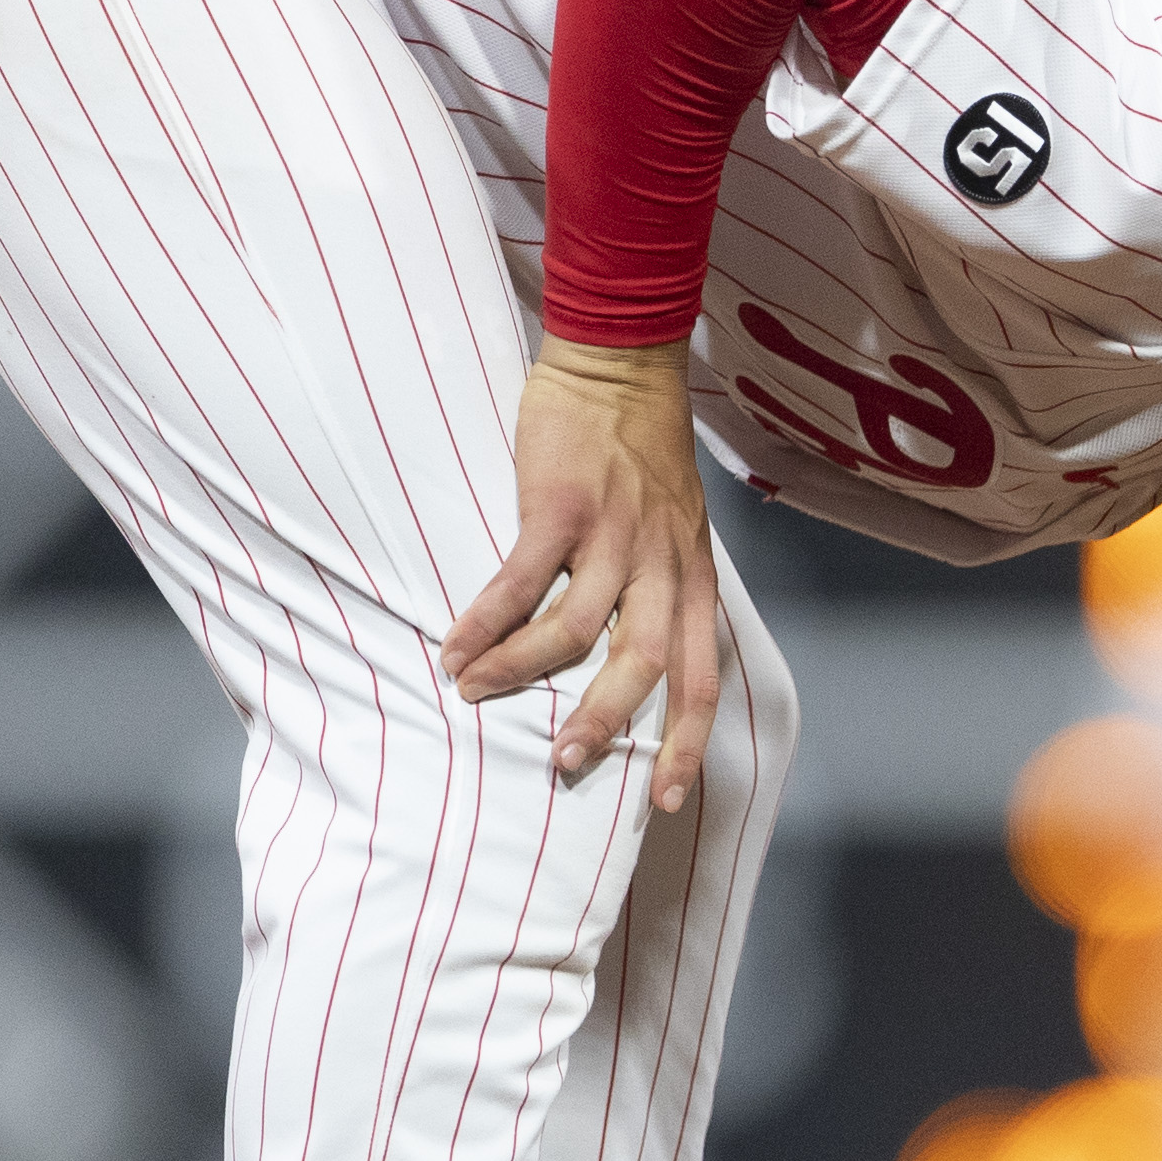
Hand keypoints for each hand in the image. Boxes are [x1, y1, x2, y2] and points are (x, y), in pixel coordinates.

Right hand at [443, 337, 721, 812]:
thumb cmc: (641, 449)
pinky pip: (521, 581)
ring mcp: (615, 535)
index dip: (687, 741)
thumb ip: (661, 587)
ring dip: (522, 672)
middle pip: (645, 667)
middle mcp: (663, 564)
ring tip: (475, 692)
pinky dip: (486, 621)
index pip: (704, 676)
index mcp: (692, 577)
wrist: (621, 363)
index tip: (668, 796)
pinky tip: (457, 644)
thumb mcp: (678, 527)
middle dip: (604, 724)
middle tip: (564, 763)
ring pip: (576, 631)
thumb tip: (628, 655)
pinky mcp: (563, 506)